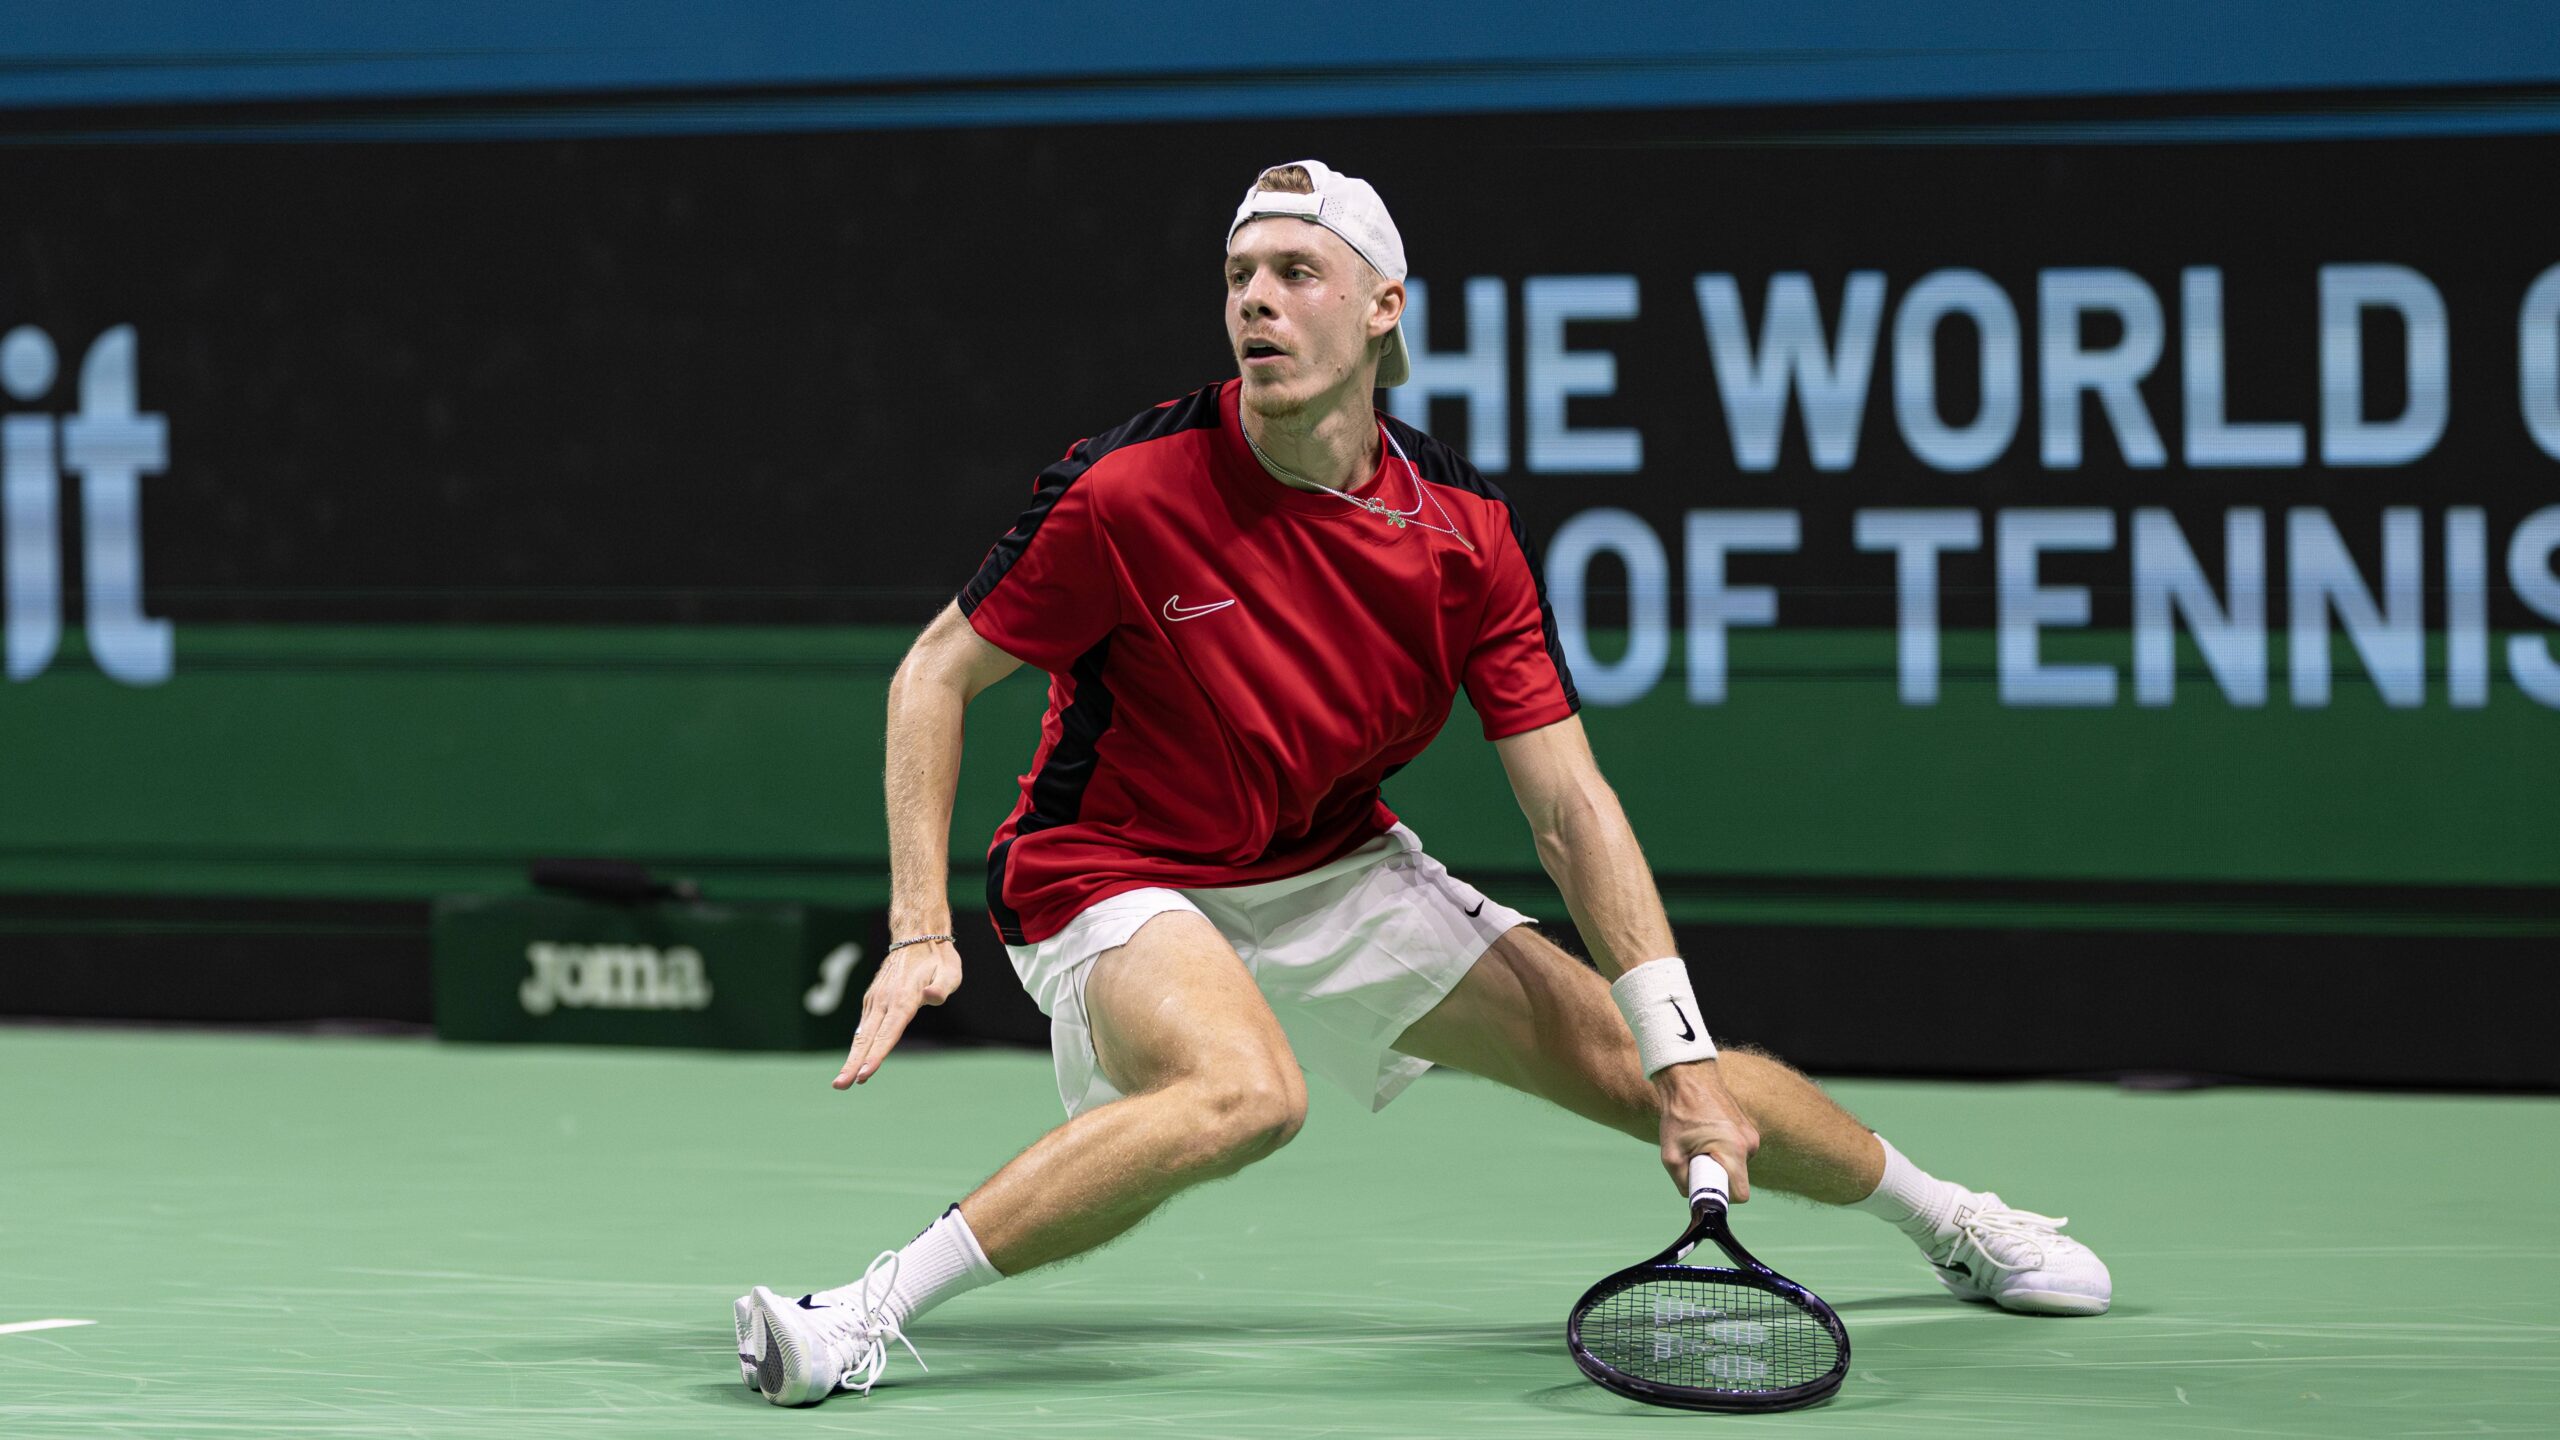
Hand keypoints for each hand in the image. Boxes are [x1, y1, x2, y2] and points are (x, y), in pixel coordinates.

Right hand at [834, 937, 963, 1088]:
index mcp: (903, 999)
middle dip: (853, 1064)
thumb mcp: (950, 972)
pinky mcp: (872, 999)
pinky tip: (853, 1060)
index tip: (865, 1075)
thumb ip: (942, 987)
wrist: (917, 935)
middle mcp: (884, 1001)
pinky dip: (857, 1044)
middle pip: (867, 1039)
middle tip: (840, 1085)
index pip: (888, 1034)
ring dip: (851, 1057)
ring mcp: (875, 999)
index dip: (876, 1056)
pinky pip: (864, 1026)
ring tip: (841, 1081)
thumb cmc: (938, 958)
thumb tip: (930, 997)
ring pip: (861, 1034)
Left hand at [1653, 1058, 1758, 1200]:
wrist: (1688, 1078)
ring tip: (1698, 1141)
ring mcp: (1751, 1134)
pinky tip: (1705, 1134)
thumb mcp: (1671, 1155)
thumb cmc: (1678, 1114)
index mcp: (1734, 1150)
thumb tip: (1692, 1196)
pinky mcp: (1747, 1128)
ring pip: (1735, 1164)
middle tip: (1694, 1158)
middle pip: (1735, 1178)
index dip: (1721, 1195)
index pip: (1740, 1194)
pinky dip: (1721, 1149)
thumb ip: (1683, 1182)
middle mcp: (1749, 1144)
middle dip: (1716, 1175)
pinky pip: (1735, 1151)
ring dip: (1718, 1160)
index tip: (1705, 1186)